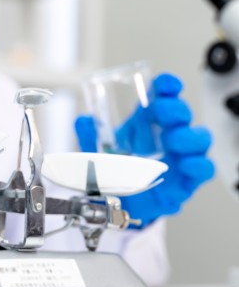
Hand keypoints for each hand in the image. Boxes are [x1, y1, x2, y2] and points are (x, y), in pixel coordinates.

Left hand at [74, 73, 214, 226]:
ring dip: (188, 136)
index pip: (165, 95)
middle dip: (175, 108)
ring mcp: (182, 157)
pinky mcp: (188, 180)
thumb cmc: (121, 168)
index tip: (166, 83)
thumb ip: (90, 136)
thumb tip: (82, 121)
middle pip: (182, 114)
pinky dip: (198, 165)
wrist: (126, 203)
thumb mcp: (101, 150)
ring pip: (200, 138)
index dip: (168, 85)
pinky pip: (204, 169)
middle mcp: (171, 134)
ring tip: (172, 140)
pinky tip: (186, 164)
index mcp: (151, 121)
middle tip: (161, 111)